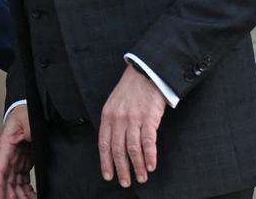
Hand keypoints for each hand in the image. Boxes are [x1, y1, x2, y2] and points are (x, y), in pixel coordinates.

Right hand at [0, 104, 36, 198]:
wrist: (29, 109)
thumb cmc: (24, 112)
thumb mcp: (26, 119)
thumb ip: (27, 129)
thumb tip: (28, 137)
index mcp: (6, 146)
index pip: (0, 171)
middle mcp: (10, 157)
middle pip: (8, 182)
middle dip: (12, 196)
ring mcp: (17, 161)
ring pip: (15, 184)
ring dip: (20, 196)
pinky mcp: (24, 162)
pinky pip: (23, 181)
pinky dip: (27, 191)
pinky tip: (32, 196)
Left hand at [98, 64, 166, 187]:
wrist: (145, 72)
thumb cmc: (130, 89)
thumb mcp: (114, 103)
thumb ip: (112, 122)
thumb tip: (112, 143)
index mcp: (107, 116)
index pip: (104, 144)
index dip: (105, 161)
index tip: (108, 175)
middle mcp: (118, 119)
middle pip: (118, 149)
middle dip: (121, 169)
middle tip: (125, 182)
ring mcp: (133, 119)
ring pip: (133, 149)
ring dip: (137, 166)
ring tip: (141, 177)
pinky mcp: (148, 118)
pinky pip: (148, 142)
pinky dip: (150, 156)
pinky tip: (151, 165)